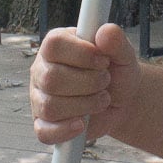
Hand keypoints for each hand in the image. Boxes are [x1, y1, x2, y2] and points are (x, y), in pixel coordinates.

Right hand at [30, 23, 140, 145]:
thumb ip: (116, 40)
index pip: (54, 45)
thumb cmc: (117, 70)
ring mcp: (39, 98)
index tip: (104, 61)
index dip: (81, 54)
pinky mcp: (43, 124)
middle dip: (88, 82)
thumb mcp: (123, 53)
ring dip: (84, 104)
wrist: (122, 99)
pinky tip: (82, 123)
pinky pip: (44, 132)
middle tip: (105, 80)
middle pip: (51, 78)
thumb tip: (105, 31)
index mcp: (56, 44)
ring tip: (102, 98)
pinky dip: (65, 130)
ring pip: (50, 106)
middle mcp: (42, 69)